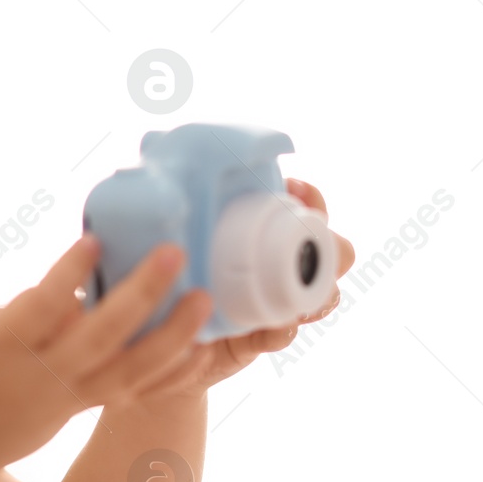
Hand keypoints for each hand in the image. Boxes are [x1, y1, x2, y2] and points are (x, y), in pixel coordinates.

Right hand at [0, 235, 208, 478]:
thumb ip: (14, 305)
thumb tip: (68, 292)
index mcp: (1, 346)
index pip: (41, 308)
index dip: (70, 275)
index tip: (95, 239)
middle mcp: (40, 374)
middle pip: (100, 336)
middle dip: (142, 293)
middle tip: (174, 253)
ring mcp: (65, 396)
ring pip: (129, 370)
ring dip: (171, 336)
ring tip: (204, 301)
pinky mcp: (81, 409)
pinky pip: (134, 394)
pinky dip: (169, 373)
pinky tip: (200, 350)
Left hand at [124, 178, 355, 402]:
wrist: (148, 329)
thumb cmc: (161, 265)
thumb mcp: (166, 226)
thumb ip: (165, 191)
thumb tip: (153, 144)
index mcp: (264, 227)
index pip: (306, 204)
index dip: (311, 196)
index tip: (295, 189)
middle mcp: (279, 262)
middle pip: (334, 249)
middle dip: (334, 247)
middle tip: (316, 246)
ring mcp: (277, 300)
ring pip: (323, 294)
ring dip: (319, 294)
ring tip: (298, 294)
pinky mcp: (261, 337)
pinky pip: (286, 334)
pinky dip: (282, 330)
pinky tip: (274, 328)